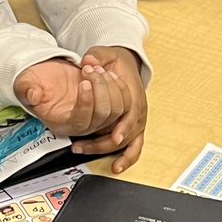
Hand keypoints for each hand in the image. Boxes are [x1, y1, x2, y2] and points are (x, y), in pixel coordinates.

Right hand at [14, 57, 128, 137]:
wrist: (46, 76)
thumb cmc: (35, 82)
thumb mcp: (25, 84)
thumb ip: (27, 90)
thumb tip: (32, 95)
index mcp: (62, 123)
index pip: (82, 122)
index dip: (86, 103)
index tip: (84, 82)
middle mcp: (82, 124)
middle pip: (103, 116)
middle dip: (100, 88)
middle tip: (89, 69)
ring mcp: (96, 116)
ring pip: (116, 109)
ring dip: (110, 85)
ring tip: (97, 68)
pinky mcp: (105, 106)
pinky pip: (123, 102)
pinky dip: (119, 85)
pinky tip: (108, 72)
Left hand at [71, 46, 147, 172]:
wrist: (125, 65)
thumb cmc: (116, 63)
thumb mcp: (106, 54)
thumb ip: (97, 56)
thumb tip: (88, 60)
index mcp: (135, 94)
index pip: (132, 114)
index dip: (124, 127)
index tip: (115, 137)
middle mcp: (138, 111)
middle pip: (127, 134)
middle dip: (105, 143)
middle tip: (82, 146)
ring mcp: (137, 121)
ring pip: (130, 144)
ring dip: (113, 153)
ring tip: (89, 154)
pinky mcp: (134, 128)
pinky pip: (134, 148)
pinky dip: (127, 158)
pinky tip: (116, 167)